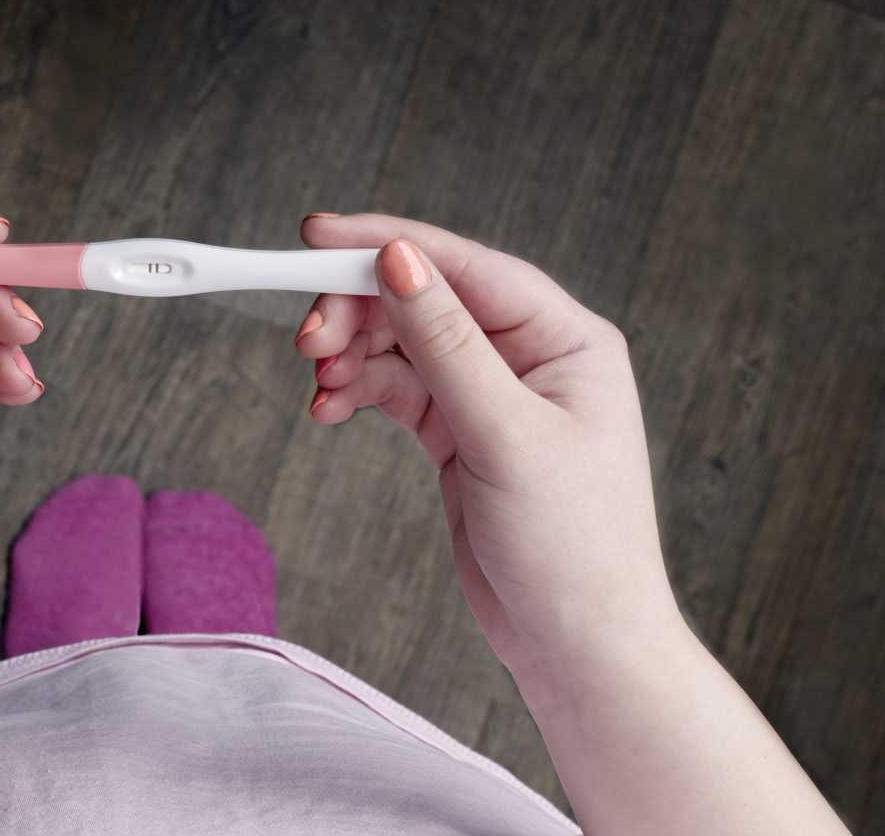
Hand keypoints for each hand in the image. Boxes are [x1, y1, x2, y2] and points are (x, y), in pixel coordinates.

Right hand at [295, 213, 679, 679]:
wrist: (577, 646)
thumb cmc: (574, 549)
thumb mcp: (506, 436)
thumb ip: (448, 344)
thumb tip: (400, 261)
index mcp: (564, 338)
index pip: (464, 266)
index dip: (386, 244)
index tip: (317, 238)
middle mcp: (528, 356)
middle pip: (423, 300)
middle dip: (358, 311)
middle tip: (307, 338)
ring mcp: (490, 395)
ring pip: (401, 345)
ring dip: (352, 357)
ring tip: (321, 388)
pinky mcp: (458, 433)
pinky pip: (395, 390)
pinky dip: (357, 392)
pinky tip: (330, 409)